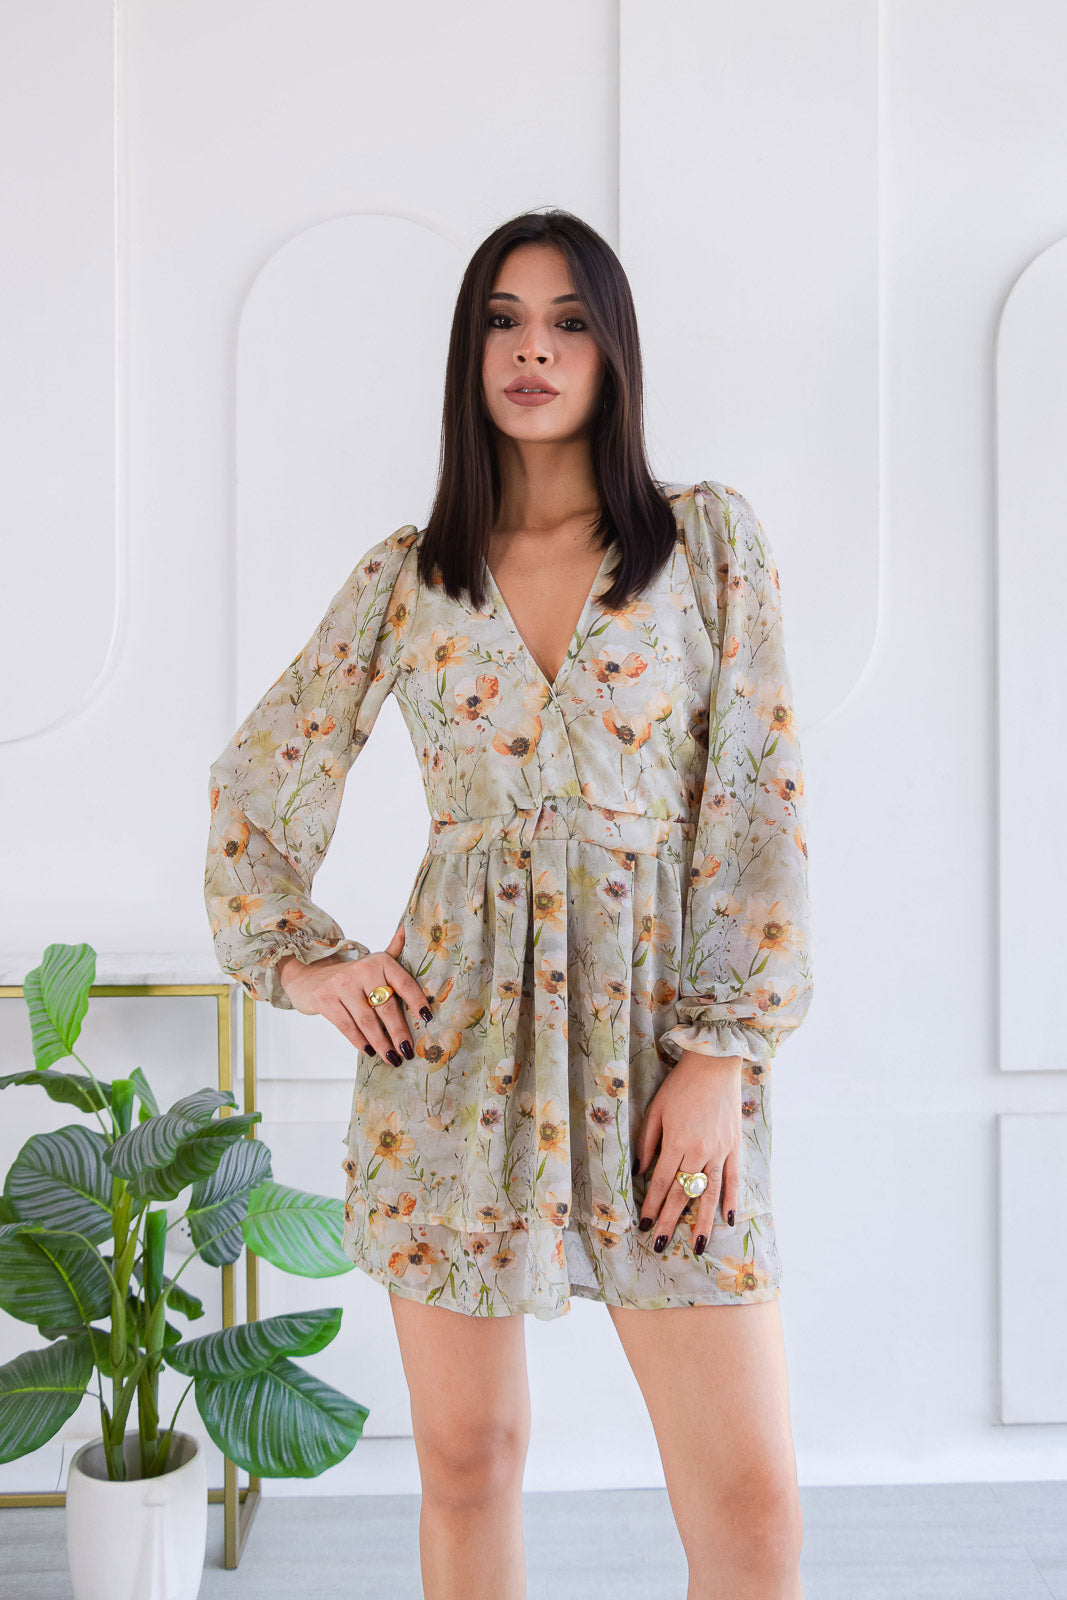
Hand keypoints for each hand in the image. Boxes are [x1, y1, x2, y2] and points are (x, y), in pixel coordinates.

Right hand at [276, 924, 433, 1065]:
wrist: (308, 974)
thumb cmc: (350, 975)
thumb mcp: (373, 961)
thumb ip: (394, 950)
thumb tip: (408, 929)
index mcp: (380, 961)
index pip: (404, 982)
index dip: (417, 1001)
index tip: (428, 1019)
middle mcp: (363, 970)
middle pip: (386, 1006)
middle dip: (399, 1032)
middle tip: (408, 1051)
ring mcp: (342, 984)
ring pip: (367, 1020)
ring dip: (381, 1042)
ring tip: (392, 1058)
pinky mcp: (325, 999)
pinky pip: (347, 1025)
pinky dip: (360, 1041)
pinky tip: (370, 1051)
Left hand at [633, 1052, 743, 1254]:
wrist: (714, 1065)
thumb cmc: (680, 1086)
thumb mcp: (656, 1111)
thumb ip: (648, 1143)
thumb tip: (642, 1173)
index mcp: (676, 1142)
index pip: (662, 1183)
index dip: (653, 1206)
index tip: (645, 1226)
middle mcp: (699, 1151)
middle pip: (683, 1194)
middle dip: (670, 1222)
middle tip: (661, 1246)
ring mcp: (720, 1151)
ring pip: (710, 1194)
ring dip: (703, 1222)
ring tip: (699, 1246)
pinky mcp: (734, 1147)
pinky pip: (733, 1180)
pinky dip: (730, 1201)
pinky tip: (728, 1219)